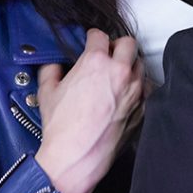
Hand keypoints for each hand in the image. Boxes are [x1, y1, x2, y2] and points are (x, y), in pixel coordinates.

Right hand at [35, 29, 144, 192]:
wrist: (77, 156)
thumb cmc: (62, 128)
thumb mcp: (47, 91)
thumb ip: (51, 70)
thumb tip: (55, 66)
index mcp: (96, 62)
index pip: (100, 36)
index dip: (93, 37)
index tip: (92, 41)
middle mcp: (120, 72)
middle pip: (128, 44)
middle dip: (118, 45)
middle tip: (109, 54)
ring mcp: (135, 91)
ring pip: (140, 65)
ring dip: (129, 66)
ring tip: (118, 74)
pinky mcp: (142, 109)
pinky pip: (146, 90)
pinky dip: (137, 88)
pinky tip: (126, 94)